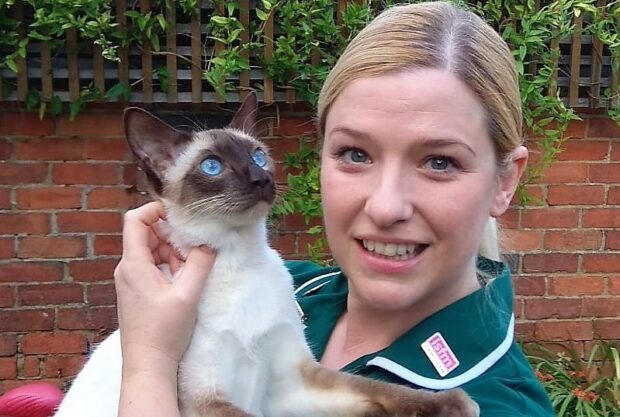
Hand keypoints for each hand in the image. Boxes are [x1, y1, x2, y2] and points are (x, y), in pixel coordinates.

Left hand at [114, 201, 215, 377]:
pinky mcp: (137, 292)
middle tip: (194, 248)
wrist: (147, 365)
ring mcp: (130, 281)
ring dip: (174, 253)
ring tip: (192, 268)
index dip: (155, 210)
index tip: (179, 214)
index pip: (135, 219)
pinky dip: (170, 267)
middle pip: (147, 234)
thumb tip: (209, 243)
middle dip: (172, 236)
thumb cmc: (163, 331)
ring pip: (152, 251)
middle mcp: (127, 268)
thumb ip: (199, 263)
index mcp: (133, 264)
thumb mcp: (187, 294)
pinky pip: (153, 267)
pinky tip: (185, 281)